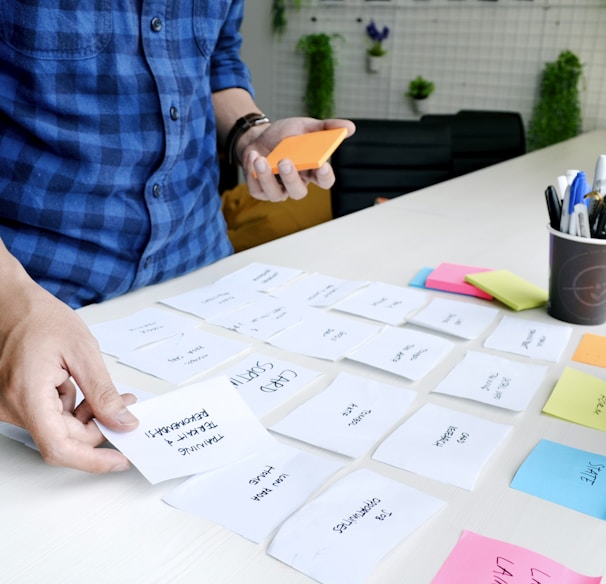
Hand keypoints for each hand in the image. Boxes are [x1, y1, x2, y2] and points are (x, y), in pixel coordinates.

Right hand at [0, 255, 138, 472]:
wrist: (11, 303)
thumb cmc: (40, 318)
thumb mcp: (83, 351)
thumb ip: (103, 392)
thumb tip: (122, 421)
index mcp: (27, 394)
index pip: (59, 447)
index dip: (93, 460)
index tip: (119, 461)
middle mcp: (13, 406)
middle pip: (63, 439)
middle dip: (99, 428)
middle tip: (127, 409)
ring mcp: (12, 405)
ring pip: (58, 428)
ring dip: (88, 417)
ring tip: (113, 395)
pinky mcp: (18, 401)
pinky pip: (50, 416)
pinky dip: (74, 408)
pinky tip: (87, 389)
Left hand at [240, 117, 355, 201]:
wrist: (258, 138)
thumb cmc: (285, 136)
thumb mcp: (306, 126)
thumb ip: (326, 127)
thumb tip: (350, 127)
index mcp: (311, 171)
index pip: (324, 181)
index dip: (325, 177)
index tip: (323, 166)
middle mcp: (296, 184)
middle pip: (299, 192)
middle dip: (291, 179)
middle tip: (285, 161)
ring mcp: (278, 189)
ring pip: (276, 195)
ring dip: (267, 178)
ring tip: (260, 159)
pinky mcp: (260, 191)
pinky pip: (257, 189)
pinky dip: (253, 174)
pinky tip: (253, 155)